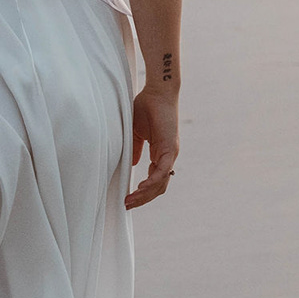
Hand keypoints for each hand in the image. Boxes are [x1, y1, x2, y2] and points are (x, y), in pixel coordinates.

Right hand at [125, 87, 177, 208]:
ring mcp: (171, 154)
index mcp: (161, 154)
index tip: (127, 198)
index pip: (154, 180)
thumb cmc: (146, 107)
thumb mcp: (135, 132)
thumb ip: (135, 149)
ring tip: (131, 200)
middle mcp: (168, 157)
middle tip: (127, 205)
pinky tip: (140, 188)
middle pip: (158, 187)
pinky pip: (162, 171)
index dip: (142, 192)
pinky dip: (152, 181)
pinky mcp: (170, 148)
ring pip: (161, 183)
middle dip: (143, 199)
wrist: (157, 92)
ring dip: (145, 194)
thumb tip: (132, 164)